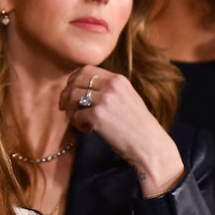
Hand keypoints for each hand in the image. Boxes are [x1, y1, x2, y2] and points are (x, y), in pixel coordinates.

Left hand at [59, 65, 183, 195]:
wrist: (149, 145)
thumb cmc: (138, 126)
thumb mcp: (127, 98)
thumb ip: (109, 90)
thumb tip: (83, 90)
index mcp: (118, 79)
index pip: (86, 69)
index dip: (73, 79)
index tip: (70, 91)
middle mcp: (111, 85)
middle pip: (76, 80)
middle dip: (66, 94)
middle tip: (65, 108)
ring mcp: (104, 99)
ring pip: (73, 96)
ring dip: (70, 110)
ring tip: (78, 121)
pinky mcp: (98, 114)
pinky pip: (76, 114)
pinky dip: (77, 123)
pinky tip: (87, 130)